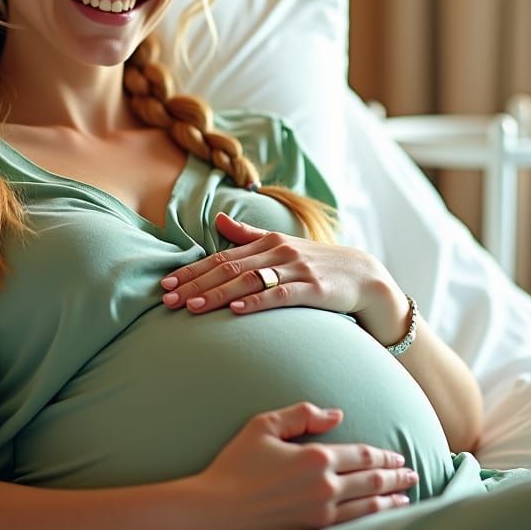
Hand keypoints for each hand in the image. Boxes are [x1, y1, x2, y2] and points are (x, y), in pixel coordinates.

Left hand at [160, 212, 410, 345]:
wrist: (364, 275)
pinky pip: (280, 295)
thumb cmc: (318, 262)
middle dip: (195, 283)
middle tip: (167, 298)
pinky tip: (236, 310)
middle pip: (229, 269)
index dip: (192, 270)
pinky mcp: (313, 289)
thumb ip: (248, 234)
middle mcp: (278, 252)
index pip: (221, 257)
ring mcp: (296, 270)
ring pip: (248, 281)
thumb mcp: (282, 245)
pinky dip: (256, 302)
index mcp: (268, 242)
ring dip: (217, 294)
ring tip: (192, 305)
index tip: (166, 283)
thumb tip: (217, 219)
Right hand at [187, 401, 415, 529]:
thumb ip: (301, 414)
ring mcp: (321, 516)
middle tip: (412, 473)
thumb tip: (336, 414)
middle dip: (396, 476)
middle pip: (372, 481)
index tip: (397, 456)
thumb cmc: (234, 466)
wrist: (214, 513)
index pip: (361, 454)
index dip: (383, 456)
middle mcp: (325, 487)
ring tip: (406, 495)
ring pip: (368, 507)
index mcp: (315, 457)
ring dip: (391, 500)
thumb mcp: (263, 425)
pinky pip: (354, 528)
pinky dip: (374, 521)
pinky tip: (382, 518)